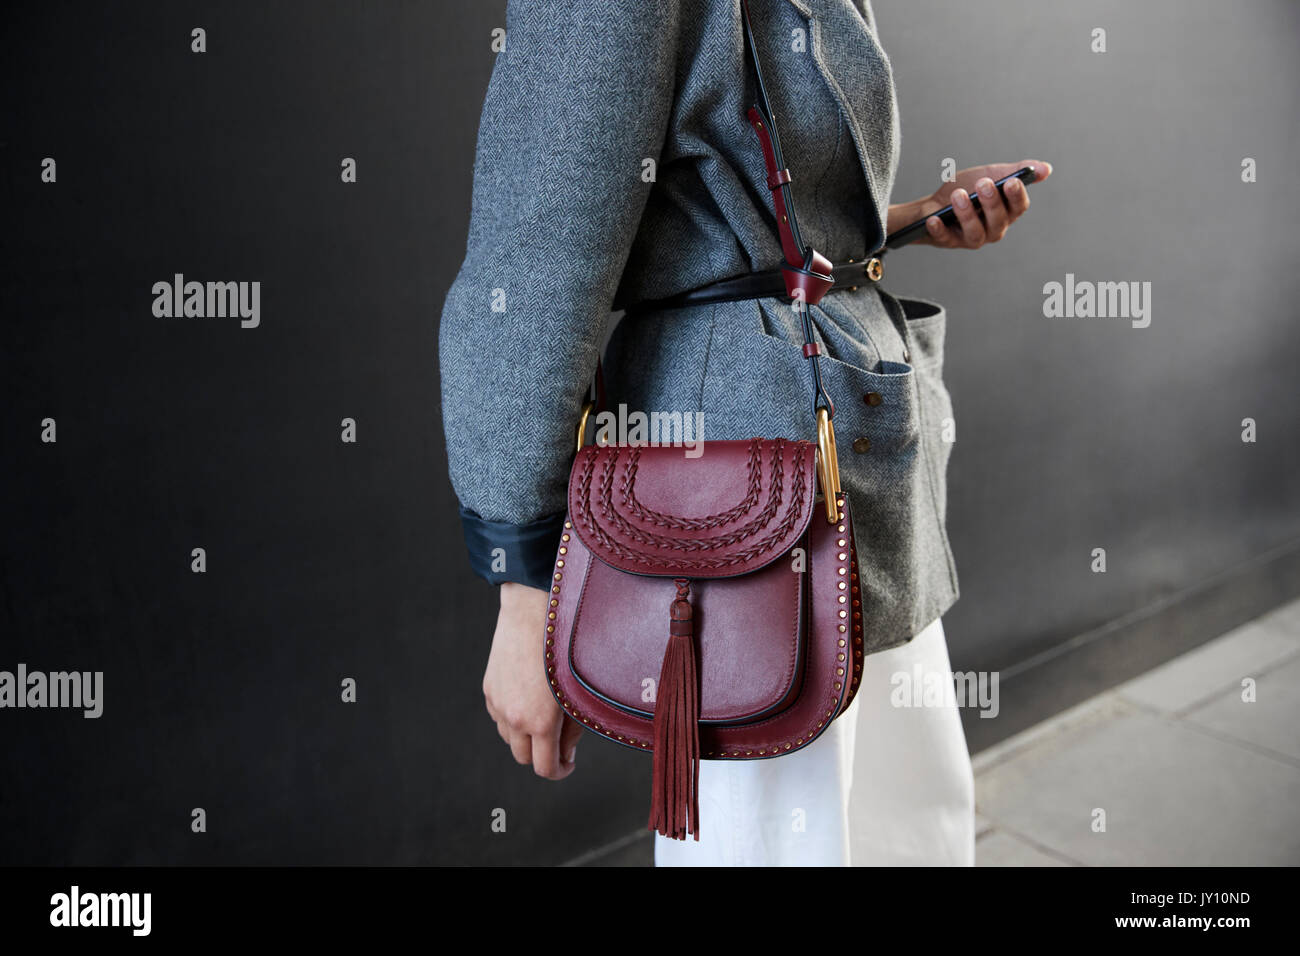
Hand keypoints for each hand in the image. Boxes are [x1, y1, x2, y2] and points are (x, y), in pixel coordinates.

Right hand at [482, 581, 582, 779]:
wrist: (532, 611)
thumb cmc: (563, 649)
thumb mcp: (577, 694)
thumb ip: (573, 730)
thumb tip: (566, 753)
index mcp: (540, 723)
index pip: (544, 769)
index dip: (559, 772)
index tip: (568, 764)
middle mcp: (514, 718)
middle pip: (524, 758)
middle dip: (541, 755)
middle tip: (558, 741)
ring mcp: (498, 704)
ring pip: (509, 739)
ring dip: (525, 736)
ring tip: (543, 714)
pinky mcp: (489, 689)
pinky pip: (499, 717)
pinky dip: (512, 718)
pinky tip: (527, 698)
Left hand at [889, 159, 1052, 249]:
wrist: (934, 203)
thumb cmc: (967, 189)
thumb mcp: (990, 175)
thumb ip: (1016, 171)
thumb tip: (1047, 169)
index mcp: (1007, 212)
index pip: (1019, 208)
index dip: (1016, 196)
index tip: (1011, 182)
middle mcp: (993, 229)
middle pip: (998, 221)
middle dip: (992, 203)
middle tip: (983, 184)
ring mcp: (971, 238)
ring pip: (975, 233)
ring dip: (967, 214)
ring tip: (958, 195)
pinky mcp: (949, 242)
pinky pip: (946, 239)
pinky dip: (939, 229)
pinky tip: (934, 219)